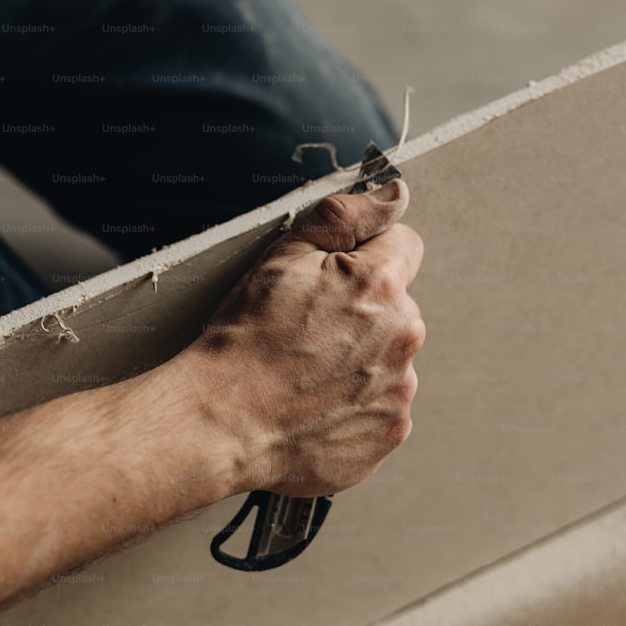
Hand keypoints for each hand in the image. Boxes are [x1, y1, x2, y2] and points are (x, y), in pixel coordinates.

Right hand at [184, 179, 424, 496]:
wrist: (221, 422)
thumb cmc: (244, 339)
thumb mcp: (283, 255)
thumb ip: (347, 216)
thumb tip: (395, 195)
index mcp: (381, 285)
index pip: (403, 245)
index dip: (364, 256)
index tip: (331, 280)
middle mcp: (403, 336)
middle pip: (396, 306)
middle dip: (362, 311)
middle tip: (307, 331)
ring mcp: (400, 388)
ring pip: (388, 356)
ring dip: (360, 360)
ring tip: (307, 374)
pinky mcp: (390, 430)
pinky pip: (382, 403)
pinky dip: (356, 404)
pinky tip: (316, 405)